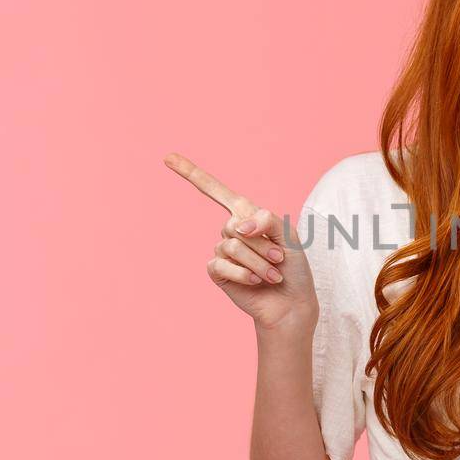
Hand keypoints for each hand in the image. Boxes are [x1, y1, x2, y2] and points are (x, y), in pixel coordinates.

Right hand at [164, 152, 318, 330]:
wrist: (291, 302)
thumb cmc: (293, 267)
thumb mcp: (289, 235)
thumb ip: (266, 220)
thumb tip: (237, 226)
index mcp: (247, 215)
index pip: (216, 191)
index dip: (191, 173)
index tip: (167, 157)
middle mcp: (232, 230)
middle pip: (236, 225)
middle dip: (263, 245)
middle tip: (280, 259)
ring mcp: (222, 251)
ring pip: (232, 246)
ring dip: (258, 262)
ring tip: (273, 274)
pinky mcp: (217, 271)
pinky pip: (223, 264)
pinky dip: (244, 274)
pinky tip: (256, 282)